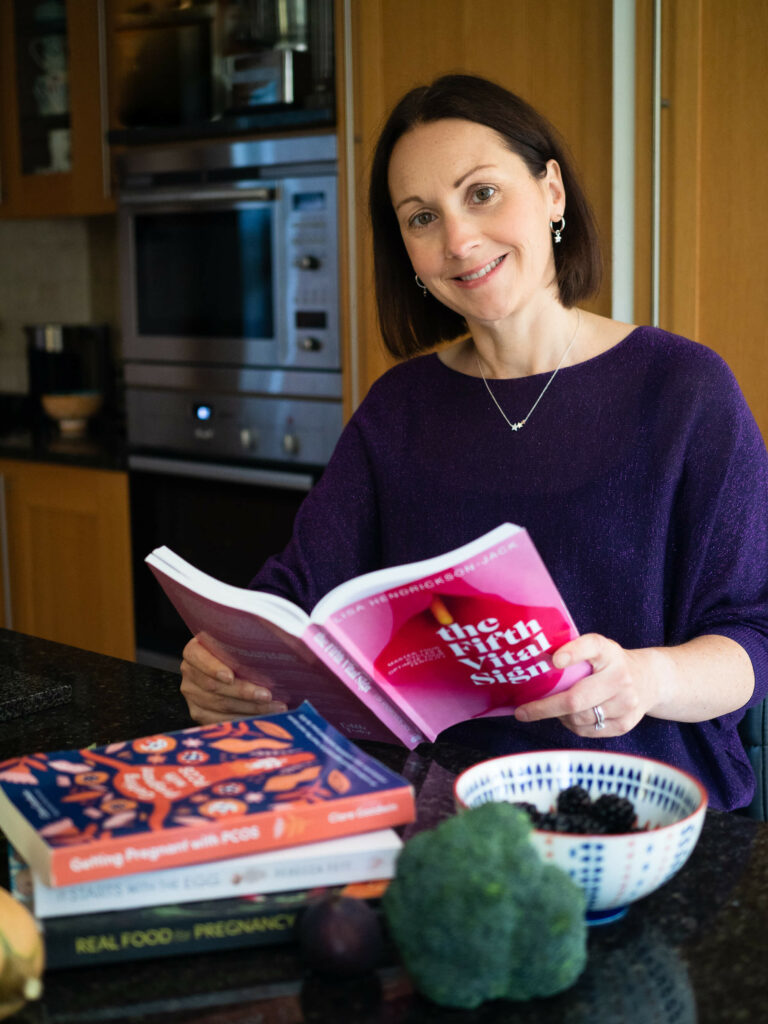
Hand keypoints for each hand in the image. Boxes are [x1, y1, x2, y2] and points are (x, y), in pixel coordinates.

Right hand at [180, 635, 287, 724]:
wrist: (225, 664)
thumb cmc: (236, 651)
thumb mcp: (235, 643)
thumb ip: (242, 646)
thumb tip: (269, 652)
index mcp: (194, 651)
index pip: (198, 658)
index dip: (213, 668)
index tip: (231, 677)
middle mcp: (190, 673)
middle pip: (213, 686)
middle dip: (243, 692)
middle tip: (267, 695)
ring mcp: (192, 695)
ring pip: (220, 705)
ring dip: (250, 708)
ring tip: (274, 707)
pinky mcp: (199, 712)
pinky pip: (221, 720)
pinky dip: (244, 719)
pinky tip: (262, 717)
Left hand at [513, 633, 663, 737]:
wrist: (648, 680)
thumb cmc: (609, 663)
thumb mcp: (597, 649)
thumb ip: (572, 652)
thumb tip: (535, 663)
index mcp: (608, 652)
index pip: (591, 646)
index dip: (572, 653)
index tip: (554, 660)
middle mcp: (620, 677)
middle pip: (576, 699)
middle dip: (544, 708)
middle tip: (522, 712)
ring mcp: (626, 703)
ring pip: (579, 718)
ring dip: (560, 717)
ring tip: (553, 709)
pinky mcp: (626, 724)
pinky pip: (589, 731)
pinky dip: (574, 726)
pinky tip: (571, 717)